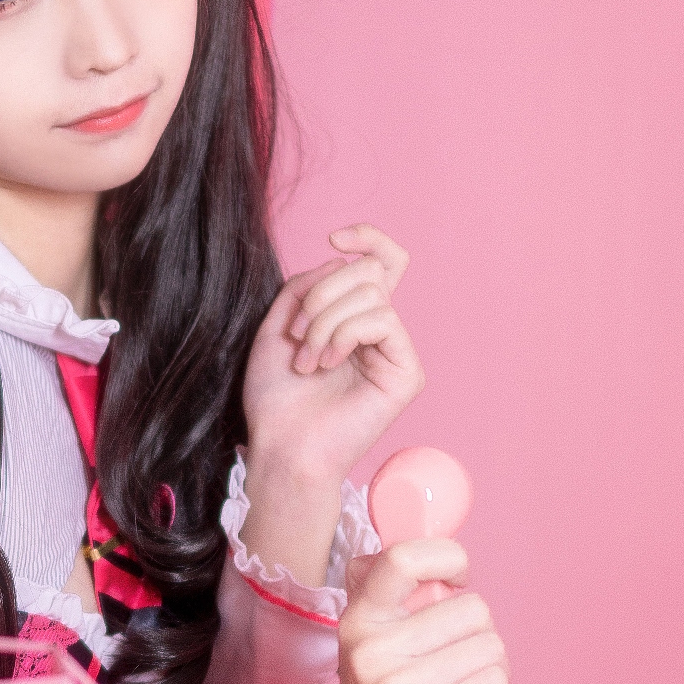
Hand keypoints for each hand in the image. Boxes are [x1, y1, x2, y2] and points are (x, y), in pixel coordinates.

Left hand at [242, 224, 423, 495]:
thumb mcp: (279, 326)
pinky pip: (382, 320)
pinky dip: (345, 334)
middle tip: (298, 335)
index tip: (334, 236)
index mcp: (353, 318)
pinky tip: (327, 363)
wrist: (281, 447)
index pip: (381, 261)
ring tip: (308, 360)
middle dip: (322, 294)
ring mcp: (396, 351)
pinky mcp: (406, 372)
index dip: (367, 237)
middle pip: (369, 270)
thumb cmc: (276, 398)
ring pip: (371, 294)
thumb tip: (339, 260)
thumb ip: (306, 285)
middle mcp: (379, 331)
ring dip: (326, 322)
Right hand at [312, 538, 509, 683]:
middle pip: (473, 610)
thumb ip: (377, 603)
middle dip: (481, 638)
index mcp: (358, 622)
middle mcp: (373, 650)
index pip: (404, 559)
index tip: (457, 580)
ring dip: (492, 672)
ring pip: (491, 648)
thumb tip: (377, 553)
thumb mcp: (363, 650)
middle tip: (459, 668)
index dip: (448, 557)